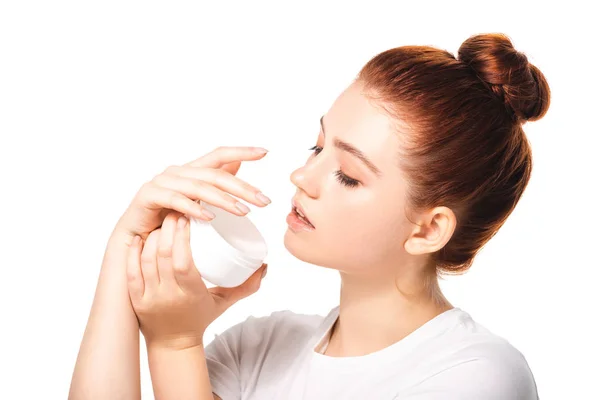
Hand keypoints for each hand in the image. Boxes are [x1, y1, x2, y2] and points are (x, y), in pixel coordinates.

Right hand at [114, 146, 270, 242]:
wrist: (134, 239)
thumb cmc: (166, 220)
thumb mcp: (194, 202)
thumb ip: (213, 184)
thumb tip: (237, 167)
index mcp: (191, 171)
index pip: (219, 155)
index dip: (241, 151)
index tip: (265, 153)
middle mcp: (177, 172)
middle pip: (215, 174)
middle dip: (242, 187)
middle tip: (264, 201)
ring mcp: (161, 182)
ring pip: (198, 187)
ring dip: (223, 200)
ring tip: (244, 212)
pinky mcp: (148, 196)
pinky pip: (174, 201)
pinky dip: (193, 208)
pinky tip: (209, 218)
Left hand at [126, 211, 267, 349]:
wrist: (173, 345)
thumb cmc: (200, 318)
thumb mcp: (225, 302)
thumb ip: (247, 285)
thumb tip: (265, 264)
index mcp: (191, 295)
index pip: (183, 263)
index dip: (182, 237)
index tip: (187, 218)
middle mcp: (168, 297)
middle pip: (163, 257)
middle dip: (167, 229)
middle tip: (175, 212)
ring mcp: (149, 298)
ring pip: (146, 261)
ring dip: (152, 238)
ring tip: (160, 222)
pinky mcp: (135, 299)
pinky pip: (130, 272)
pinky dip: (133, 253)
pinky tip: (139, 238)